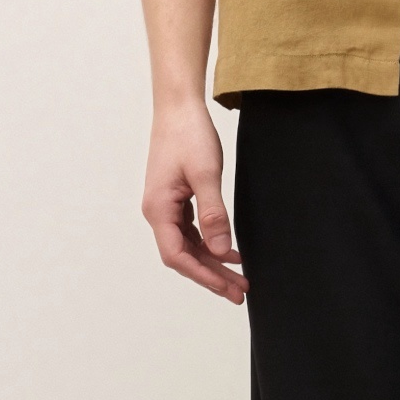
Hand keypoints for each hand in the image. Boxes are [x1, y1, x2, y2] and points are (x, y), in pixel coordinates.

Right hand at [142, 102, 245, 302]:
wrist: (179, 106)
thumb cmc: (189, 134)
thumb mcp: (206, 174)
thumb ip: (214, 214)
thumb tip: (221, 251)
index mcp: (159, 209)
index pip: (177, 256)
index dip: (203, 275)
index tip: (227, 288)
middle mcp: (158, 212)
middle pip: (184, 256)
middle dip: (212, 276)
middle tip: (241, 292)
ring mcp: (166, 206)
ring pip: (189, 246)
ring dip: (213, 262)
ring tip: (240, 278)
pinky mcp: (176, 199)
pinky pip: (192, 232)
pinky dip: (211, 244)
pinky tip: (230, 251)